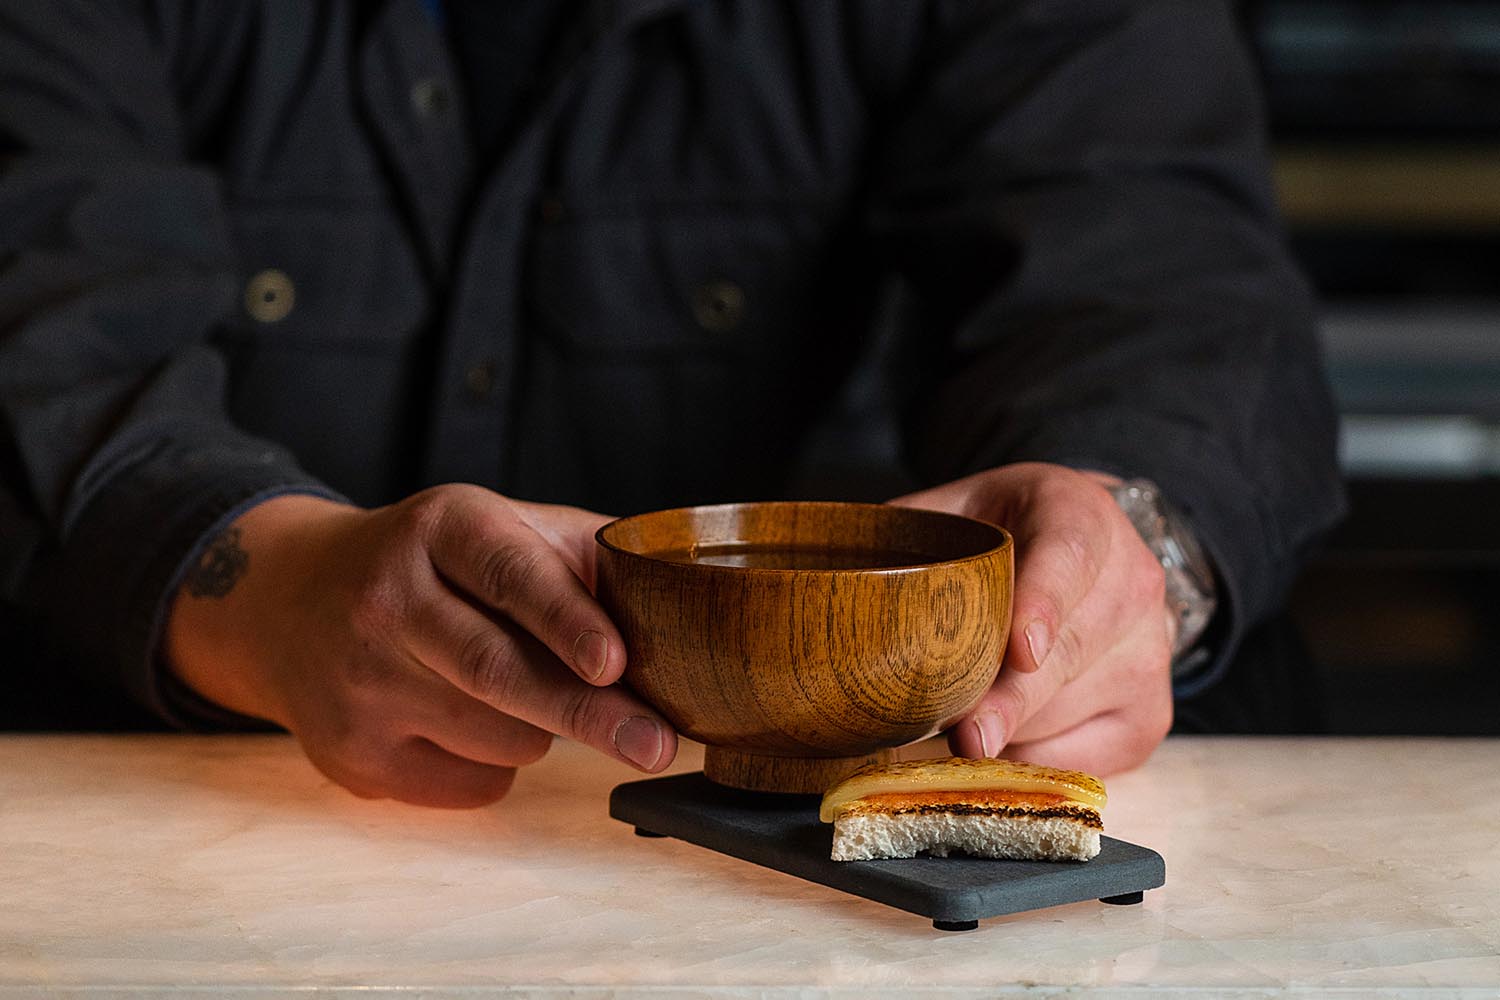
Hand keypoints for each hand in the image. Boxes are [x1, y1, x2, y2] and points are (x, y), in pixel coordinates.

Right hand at [165, 485, 676, 806]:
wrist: (289, 602)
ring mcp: (360, 681)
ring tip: (524, 693)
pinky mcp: (350, 753)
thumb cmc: (430, 563)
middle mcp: (386, 599)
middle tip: (656, 744)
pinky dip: (500, 765)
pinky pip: (468, 784)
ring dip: (543, 729)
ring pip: (498, 735)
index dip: (565, 619)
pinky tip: (472, 724)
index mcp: (438, 529)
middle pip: (499, 671)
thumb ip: (583, 553)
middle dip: (590, 714)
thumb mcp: (496, 527)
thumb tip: (686, 589)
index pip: (507, 575)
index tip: (615, 661)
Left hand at [891, 463, 1173, 774]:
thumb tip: (832, 588)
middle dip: (1008, 702)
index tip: (1020, 650)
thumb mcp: (958, 510)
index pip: (1068, 558)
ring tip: (957, 727)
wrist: (1089, 551)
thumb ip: (906, 537)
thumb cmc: (1006, 534)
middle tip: (960, 735)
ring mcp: (1152, 653)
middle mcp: (1132, 582)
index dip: (1043, 606)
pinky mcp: (1151, 715)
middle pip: (1067, 656)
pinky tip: (999, 743)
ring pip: (1068, 713)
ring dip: (1006, 731)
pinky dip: (1031, 759)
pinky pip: (1085, 758)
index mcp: (1080, 514)